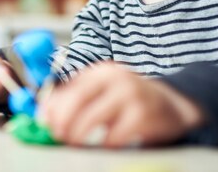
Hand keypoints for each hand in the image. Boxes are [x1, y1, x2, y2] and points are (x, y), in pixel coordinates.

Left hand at [39, 62, 204, 147]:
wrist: (174, 104)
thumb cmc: (132, 100)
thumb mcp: (106, 92)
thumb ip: (79, 98)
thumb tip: (47, 112)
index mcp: (102, 72)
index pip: (69, 87)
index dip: (52, 105)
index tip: (43, 121)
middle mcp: (115, 78)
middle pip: (77, 99)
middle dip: (61, 120)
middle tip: (56, 134)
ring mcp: (130, 95)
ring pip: (92, 118)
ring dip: (77, 134)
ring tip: (73, 142)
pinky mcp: (143, 115)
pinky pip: (114, 135)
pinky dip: (104, 143)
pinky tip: (104, 144)